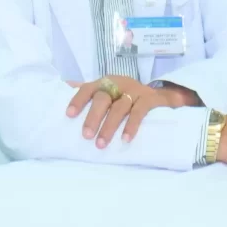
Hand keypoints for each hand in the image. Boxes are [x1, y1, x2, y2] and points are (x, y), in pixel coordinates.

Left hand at [66, 77, 198, 147]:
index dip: (78, 100)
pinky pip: (139, 112)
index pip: (89, 88)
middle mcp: (119, 84)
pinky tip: (125, 140)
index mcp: (106, 82)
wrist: (161, 93)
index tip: (69, 115)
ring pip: (119, 108)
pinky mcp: (150, 99)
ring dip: (109, 126)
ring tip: (100, 144)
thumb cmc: (127, 95)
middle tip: (86, 136)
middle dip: (93, 117)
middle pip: (103, 98)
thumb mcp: (110, 90)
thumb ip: (90, 90)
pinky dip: (131, 126)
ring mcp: (135, 91)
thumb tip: (64, 85)